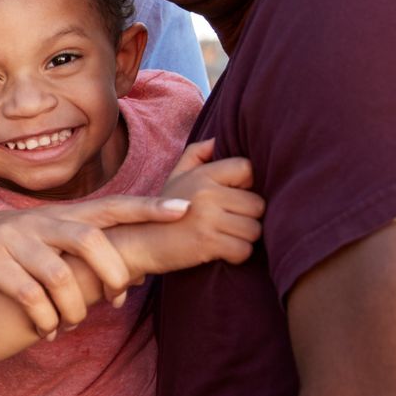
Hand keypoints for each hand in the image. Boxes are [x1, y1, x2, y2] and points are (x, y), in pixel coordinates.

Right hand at [0, 195, 189, 335]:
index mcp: (57, 216)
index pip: (111, 206)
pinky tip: (45, 331)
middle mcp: (38, 222)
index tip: (185, 211)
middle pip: (91, 239)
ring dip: (74, 309)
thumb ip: (79, 250)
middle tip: (118, 300)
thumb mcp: (38, 239)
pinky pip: (28, 295)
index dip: (148, 208)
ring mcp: (12, 240)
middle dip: (113, 273)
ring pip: (61, 275)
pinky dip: (44, 319)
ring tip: (70, 326)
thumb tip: (134, 274)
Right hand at [120, 140, 263, 275]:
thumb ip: (196, 154)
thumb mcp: (176, 177)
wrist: (138, 244)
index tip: (233, 197)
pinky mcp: (208, 243)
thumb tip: (218, 140)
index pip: (247, 168)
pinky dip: (237, 255)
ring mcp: (207, 218)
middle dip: (248, 217)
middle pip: (257, 204)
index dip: (247, 184)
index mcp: (202, 175)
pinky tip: (221, 252)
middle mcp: (206, 193)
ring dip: (244, 238)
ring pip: (254, 229)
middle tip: (228, 223)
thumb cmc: (162, 212)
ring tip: (224, 237)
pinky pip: (244, 250)